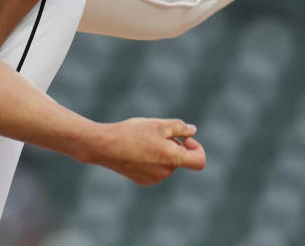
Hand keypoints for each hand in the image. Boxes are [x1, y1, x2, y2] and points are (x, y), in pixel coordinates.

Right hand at [88, 118, 205, 184]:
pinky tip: (135, 150)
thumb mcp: (157, 124)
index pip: (199, 161)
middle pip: (178, 158)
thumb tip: (192, 131)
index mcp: (173, 158)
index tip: (185, 139)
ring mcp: (154, 178)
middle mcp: (166, 172)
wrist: (104, 146)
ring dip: (160, 152)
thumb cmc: (131, 133)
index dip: (197, 148)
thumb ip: (179, 127)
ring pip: (165, 163)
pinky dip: (150, 159)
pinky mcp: (142, 180)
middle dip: (172, 145)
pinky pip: (154, 169)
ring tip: (141, 141)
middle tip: (153, 133)